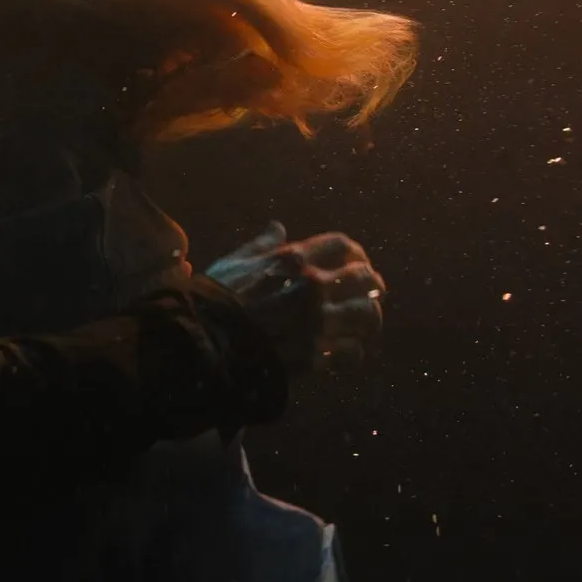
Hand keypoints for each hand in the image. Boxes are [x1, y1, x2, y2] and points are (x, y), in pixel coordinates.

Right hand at [203, 221, 385, 376]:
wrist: (207, 344)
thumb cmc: (216, 300)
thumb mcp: (234, 263)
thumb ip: (262, 245)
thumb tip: (278, 227)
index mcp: (294, 260)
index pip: (342, 245)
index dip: (356, 252)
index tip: (359, 261)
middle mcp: (313, 287)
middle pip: (364, 277)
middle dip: (373, 284)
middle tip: (374, 292)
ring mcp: (318, 322)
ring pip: (367, 314)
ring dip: (372, 318)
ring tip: (368, 324)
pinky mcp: (317, 354)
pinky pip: (353, 351)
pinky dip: (355, 350)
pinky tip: (350, 351)